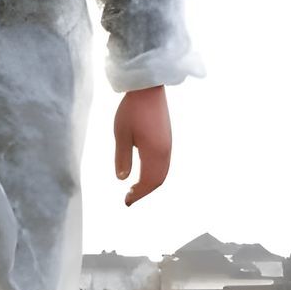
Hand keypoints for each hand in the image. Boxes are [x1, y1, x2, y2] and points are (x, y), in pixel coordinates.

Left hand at [113, 86, 173, 205]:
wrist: (149, 88)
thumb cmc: (132, 109)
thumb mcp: (121, 134)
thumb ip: (122, 158)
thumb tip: (122, 179)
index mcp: (154, 152)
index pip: (148, 181)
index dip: (138, 194)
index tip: (126, 201)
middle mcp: (165, 151)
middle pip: (158, 179)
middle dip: (144, 191)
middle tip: (129, 198)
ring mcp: (168, 144)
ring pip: (162, 172)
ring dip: (150, 182)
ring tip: (135, 188)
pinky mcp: (167, 138)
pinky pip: (164, 163)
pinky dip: (155, 173)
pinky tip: (143, 171)